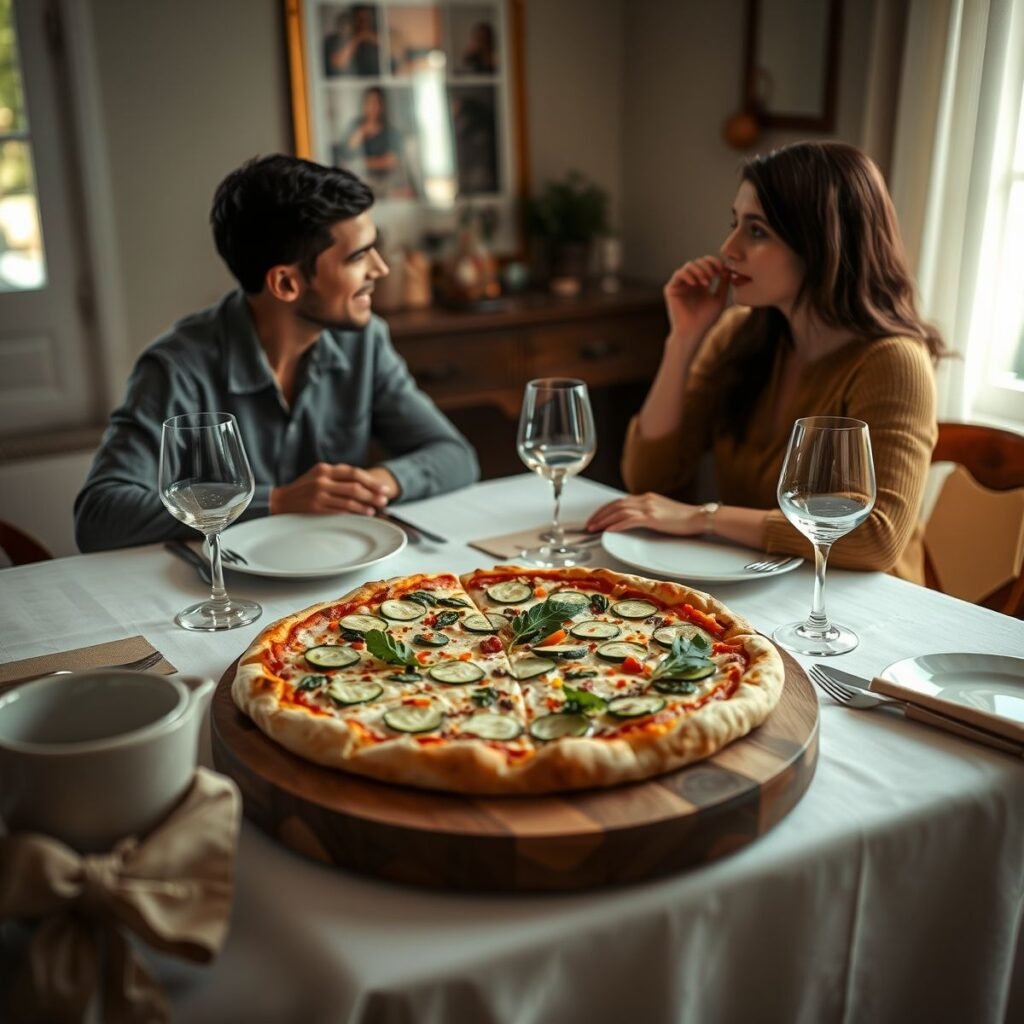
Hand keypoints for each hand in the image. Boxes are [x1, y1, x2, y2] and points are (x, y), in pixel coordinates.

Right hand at [271, 463, 397, 515]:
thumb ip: (337, 477)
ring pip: (350, 498)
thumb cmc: (303, 490)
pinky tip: (365, 514)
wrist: (280, 501)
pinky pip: (341, 510)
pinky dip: (356, 512)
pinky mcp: (316, 508)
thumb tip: (364, 485)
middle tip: (385, 499)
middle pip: (355, 485)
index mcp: (325, 469)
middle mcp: (322, 479)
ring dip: (367, 504)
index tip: (383, 488)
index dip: (371, 481)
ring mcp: (319, 494)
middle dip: (373, 493)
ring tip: (377, 508)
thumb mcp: (318, 477)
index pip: (354, 473)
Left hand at [585, 493, 704, 536]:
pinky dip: (617, 524)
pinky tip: (609, 530)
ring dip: (604, 520)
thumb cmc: (684, 518)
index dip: (604, 509)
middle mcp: (645, 499)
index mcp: (646, 498)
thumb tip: (634, 520)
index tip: (595, 518)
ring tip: (594, 528)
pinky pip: (630, 520)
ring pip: (619, 511)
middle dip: (599, 515)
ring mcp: (649, 507)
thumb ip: (647, 513)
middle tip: (588, 524)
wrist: (699, 517)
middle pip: (615, 505)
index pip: (619, 501)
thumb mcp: (661, 512)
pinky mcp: (653, 517)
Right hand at [663, 257, 728, 342]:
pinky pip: (678, 274)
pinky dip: (688, 275)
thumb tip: (728, 269)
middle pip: (698, 262)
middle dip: (708, 266)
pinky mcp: (671, 288)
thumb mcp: (719, 299)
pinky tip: (695, 284)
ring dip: (700, 270)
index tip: (723, 269)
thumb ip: (724, 284)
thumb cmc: (706, 319)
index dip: (715, 263)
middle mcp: (690, 282)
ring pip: (689, 265)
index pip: (707, 264)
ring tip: (706, 283)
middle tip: (714, 275)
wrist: (692, 331)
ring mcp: (680, 285)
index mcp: (701, 284)